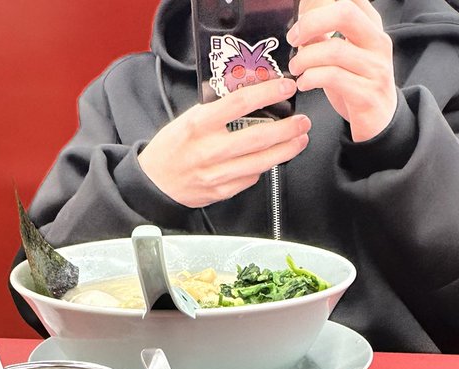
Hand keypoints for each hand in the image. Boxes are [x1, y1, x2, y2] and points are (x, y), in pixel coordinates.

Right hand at [138, 77, 309, 207]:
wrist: (156, 182)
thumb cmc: (172, 148)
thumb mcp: (188, 119)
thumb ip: (217, 112)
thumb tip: (250, 99)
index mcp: (199, 124)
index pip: (240, 103)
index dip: (267, 93)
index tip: (285, 87)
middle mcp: (210, 149)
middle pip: (258, 137)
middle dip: (287, 129)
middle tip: (302, 121)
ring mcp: (218, 173)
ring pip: (261, 162)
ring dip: (286, 150)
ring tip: (299, 139)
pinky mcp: (223, 191)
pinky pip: (252, 177)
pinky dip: (265, 166)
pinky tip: (273, 158)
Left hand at [287, 0, 397, 142]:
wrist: (379, 122)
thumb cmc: (357, 84)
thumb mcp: (342, 54)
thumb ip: (324, 35)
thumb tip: (301, 20)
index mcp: (372, 26)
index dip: (320, 1)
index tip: (301, 14)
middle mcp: (378, 43)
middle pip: (345, 13)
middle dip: (311, 22)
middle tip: (294, 38)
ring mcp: (375, 69)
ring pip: (335, 49)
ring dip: (306, 58)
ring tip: (296, 67)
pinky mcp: (367, 95)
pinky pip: (333, 77)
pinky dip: (311, 78)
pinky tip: (304, 83)